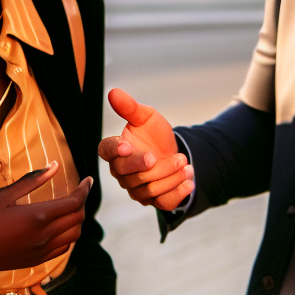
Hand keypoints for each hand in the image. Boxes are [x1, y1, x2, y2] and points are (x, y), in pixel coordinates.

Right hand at [0, 162, 90, 285]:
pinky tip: (60, 227)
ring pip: (74, 235)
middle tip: (77, 191)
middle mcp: (45, 235)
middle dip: (82, 202)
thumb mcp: (4, 195)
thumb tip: (54, 165)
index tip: (88, 180)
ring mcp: (43, 250)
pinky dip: (69, 236)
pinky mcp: (38, 260)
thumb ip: (31, 180)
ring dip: (77, 220)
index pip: (74, 202)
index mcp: (38, 216)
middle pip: (78, 218)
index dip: (84, 189)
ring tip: (70, 208)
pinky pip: (64, 248)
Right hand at [96, 89, 192, 210]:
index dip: (114, 150)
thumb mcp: (146, 117)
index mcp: (116, 150)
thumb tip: (113, 92)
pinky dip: (177, 193)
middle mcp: (121, 172)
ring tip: (186, 164)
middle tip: (178, 157)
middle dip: (156, 168)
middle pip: (130, 175)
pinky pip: (162, 202)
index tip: (128, 146)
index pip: (106, 151)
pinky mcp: (152, 200)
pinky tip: (188, 182)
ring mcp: (136, 189)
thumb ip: (129, 107)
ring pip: (148, 190)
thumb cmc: (154, 134)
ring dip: (171, 177)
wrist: (173, 151)